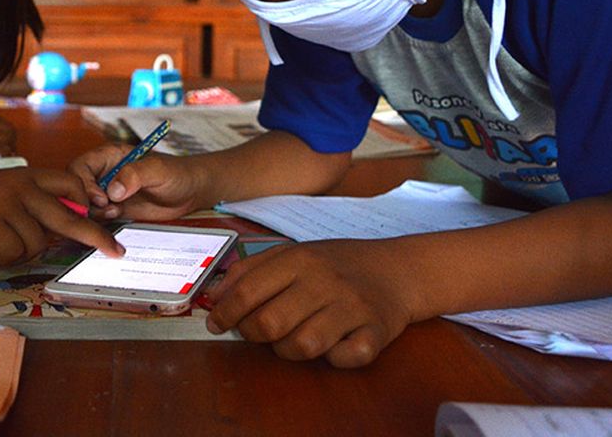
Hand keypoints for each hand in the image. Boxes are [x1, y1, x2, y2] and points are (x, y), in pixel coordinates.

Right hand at [0, 167, 122, 265]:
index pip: (69, 184)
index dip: (87, 202)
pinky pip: (13, 253)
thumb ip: (28, 208)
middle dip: (94, 236)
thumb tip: (60, 231)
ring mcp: (6, 201)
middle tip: (116, 251)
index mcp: (25, 176)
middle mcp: (20, 185)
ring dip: (17, 252)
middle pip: (68, 216)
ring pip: (36, 243)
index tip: (104, 216)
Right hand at [67, 143, 202, 220]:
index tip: (101, 198)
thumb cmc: (177, 173)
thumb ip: (134, 175)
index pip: (80, 167)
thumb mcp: (157, 170)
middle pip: (76, 188)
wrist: (191, 193)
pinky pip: (98, 219)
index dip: (83, 183)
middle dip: (86, 202)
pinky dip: (103, 223)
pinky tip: (120, 218)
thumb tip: (112, 190)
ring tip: (118, 212)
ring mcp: (108, 193)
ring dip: (96, 214)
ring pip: (85, 206)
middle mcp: (104, 174)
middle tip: (108, 209)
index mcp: (108, 156)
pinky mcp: (114, 210)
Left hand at [204, 240, 417, 367]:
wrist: (398, 269)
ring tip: (293, 338)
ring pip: (302, 345)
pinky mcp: (376, 331)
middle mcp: (324, 281)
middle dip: (253, 334)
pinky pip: (345, 358)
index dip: (225, 313)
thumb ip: (250, 270)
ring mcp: (352, 307)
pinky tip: (332, 344)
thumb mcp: (292, 253)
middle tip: (256, 332)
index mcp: (300, 258)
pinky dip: (334, 358)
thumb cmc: (336, 265)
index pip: (248, 291)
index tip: (215, 324)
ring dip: (289, 350)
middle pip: (270, 323)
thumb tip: (213, 296)